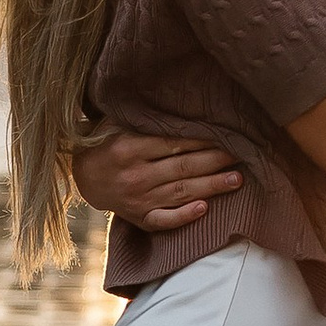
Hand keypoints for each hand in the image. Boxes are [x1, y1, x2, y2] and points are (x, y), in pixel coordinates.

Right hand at [72, 122, 241, 232]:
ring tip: (237, 179)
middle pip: (183, 168)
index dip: (201, 140)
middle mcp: (135, 175)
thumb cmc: (105, 143)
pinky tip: (205, 209)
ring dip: (211, 186)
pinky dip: (184, 216)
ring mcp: (138, 200)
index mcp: (129, 148)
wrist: (83, 177)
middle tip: (241, 155)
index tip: (225, 135)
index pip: (173, 144)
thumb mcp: (116, 123)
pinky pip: (164, 220)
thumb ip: (143, 118)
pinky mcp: (139, 218)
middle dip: (215, 161)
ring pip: (180, 192)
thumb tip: (179, 105)